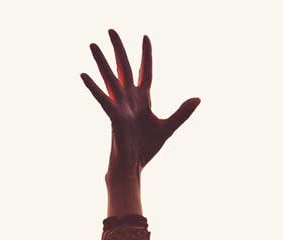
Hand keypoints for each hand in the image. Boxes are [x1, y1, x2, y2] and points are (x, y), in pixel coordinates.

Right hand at [80, 29, 200, 179]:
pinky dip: (93, 87)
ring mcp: (120, 106)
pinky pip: (102, 98)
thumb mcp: (168, 127)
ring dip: (101, 60)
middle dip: (118, 48)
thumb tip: (198, 98)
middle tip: (111, 30)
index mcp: (142, 100)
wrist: (134, 166)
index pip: (145, 71)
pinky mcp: (113, 116)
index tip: (145, 37)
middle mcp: (129, 99)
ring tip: (92, 43)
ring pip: (110, 77)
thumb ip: (182, 112)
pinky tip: (83, 74)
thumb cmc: (146, 148)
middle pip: (123, 67)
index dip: (146, 55)